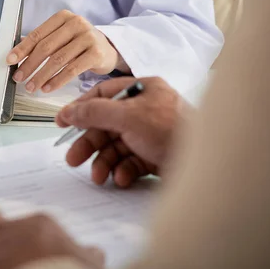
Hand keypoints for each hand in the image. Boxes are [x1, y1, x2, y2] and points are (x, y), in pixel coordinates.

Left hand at [7, 10, 128, 92]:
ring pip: (58, 60)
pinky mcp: (97, 53)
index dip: (22, 49)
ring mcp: (88, 37)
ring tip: (31, 87)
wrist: (109, 49)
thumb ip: (43, 43)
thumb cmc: (80, 44)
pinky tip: (47, 88)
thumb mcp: (62, 38)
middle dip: (29, 65)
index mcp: (63, 17)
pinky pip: (72, 69)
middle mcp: (76, 23)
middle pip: (46, 47)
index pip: (38, 34)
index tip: (10, 61)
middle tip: (19, 78)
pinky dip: (57, 81)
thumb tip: (16, 57)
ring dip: (41, 76)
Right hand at [56, 77, 184, 187]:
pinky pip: (130, 161)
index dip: (80, 108)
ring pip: (116, 146)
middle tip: (73, 159)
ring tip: (98, 177)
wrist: (207, 166)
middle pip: (107, 124)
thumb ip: (95, 112)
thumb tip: (68, 111)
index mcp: (143, 90)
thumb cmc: (172, 130)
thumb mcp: (128, 116)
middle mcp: (146, 109)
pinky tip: (122, 179)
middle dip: (90, 144)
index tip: (62, 122)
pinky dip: (122, 171)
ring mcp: (151, 134)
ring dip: (104, 162)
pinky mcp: (155, 155)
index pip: (103, 94)